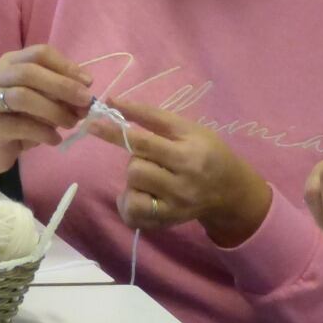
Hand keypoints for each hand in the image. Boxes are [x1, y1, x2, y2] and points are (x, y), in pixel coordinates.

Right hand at [0, 44, 92, 178]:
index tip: (88, 82)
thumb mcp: (39, 101)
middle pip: (30, 72)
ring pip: (23, 97)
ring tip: (71, 123)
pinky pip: (21, 126)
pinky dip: (44, 133)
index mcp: (10, 63)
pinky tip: (55, 139)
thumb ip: (58, 95)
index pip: (39, 53)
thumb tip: (87, 99)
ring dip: (54, 110)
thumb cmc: (15, 119)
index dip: (66, 66)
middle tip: (85, 101)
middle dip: (63, 85)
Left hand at [86, 100, 270, 245]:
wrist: (230, 191)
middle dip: (137, 157)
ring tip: (153, 176)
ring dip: (135, 177)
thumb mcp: (188, 129)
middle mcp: (183, 180)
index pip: (144, 140)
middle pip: (135, 165)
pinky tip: (144, 194)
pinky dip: (130, 200)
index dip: (114, 131)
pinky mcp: (167, 220)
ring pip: (133, 185)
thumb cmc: (207, 152)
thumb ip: (152, 117)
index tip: (92, 122)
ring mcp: (175, 204)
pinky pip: (132, 210)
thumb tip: (114, 102)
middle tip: (153, 158)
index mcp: (189, 152)